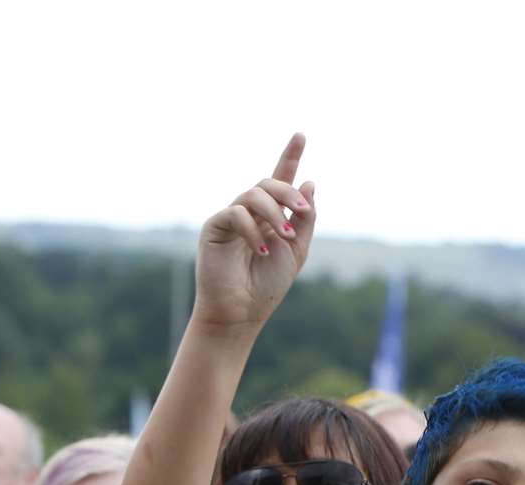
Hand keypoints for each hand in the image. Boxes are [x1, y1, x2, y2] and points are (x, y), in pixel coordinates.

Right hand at [190, 133, 317, 334]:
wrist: (243, 311)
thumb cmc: (268, 284)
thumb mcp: (296, 250)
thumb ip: (303, 219)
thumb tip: (309, 182)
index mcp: (272, 216)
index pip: (281, 180)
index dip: (290, 156)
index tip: (301, 134)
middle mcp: (251, 212)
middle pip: (269, 183)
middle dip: (289, 192)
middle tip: (302, 211)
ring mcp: (231, 217)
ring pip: (254, 194)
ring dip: (275, 212)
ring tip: (285, 237)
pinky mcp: (214, 227)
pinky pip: (236, 213)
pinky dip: (253, 230)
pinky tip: (262, 249)